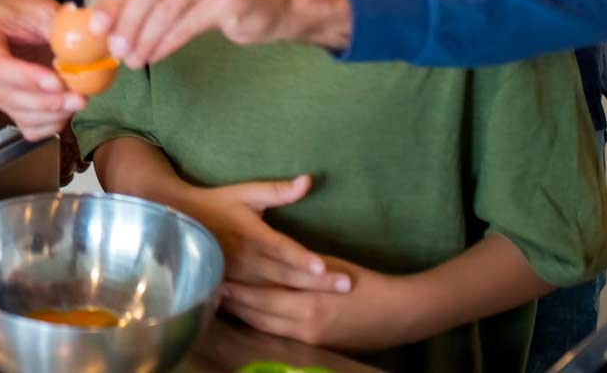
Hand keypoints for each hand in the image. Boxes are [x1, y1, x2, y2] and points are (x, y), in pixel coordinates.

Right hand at [0, 0, 82, 139]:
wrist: (18, 20)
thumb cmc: (26, 12)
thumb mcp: (42, 9)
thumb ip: (58, 29)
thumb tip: (84, 47)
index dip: (28, 78)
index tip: (58, 82)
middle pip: (9, 96)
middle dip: (47, 101)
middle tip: (80, 97)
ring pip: (21, 115)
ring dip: (54, 114)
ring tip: (80, 99)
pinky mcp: (11, 110)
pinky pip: (30, 128)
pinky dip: (51, 124)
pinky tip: (67, 109)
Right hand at [173, 175, 350, 292]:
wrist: (176, 219)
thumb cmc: (215, 204)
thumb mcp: (245, 193)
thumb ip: (278, 191)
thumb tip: (308, 180)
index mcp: (251, 232)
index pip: (281, 247)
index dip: (301, 257)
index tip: (323, 266)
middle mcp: (245, 256)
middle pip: (285, 272)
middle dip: (316, 280)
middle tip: (347, 286)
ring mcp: (236, 275)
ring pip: (273, 290)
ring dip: (302, 295)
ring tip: (332, 301)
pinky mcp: (229, 286)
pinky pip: (257, 300)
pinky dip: (279, 307)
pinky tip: (300, 314)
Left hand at [221, 256, 417, 350]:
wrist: (398, 314)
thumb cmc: (366, 283)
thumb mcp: (330, 267)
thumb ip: (300, 268)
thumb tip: (271, 260)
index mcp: (308, 303)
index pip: (261, 297)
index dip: (236, 289)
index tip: (215, 275)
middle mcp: (303, 326)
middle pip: (257, 316)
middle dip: (233, 304)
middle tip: (209, 289)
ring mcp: (308, 340)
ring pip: (264, 328)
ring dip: (243, 316)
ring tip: (221, 302)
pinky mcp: (313, 347)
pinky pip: (278, 335)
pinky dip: (260, 325)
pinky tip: (248, 316)